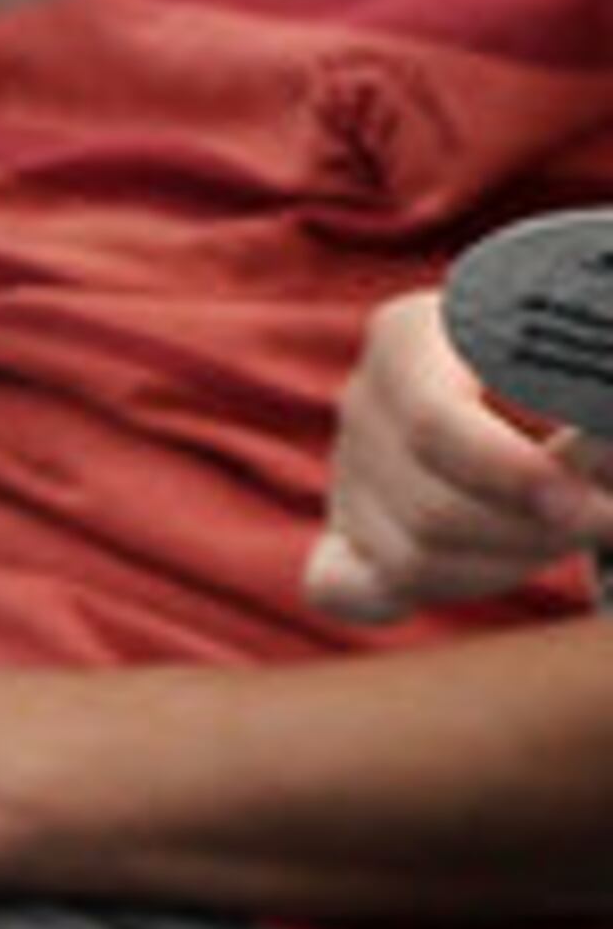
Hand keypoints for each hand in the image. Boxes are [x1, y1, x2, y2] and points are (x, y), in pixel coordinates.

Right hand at [305, 290, 612, 625]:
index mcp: (407, 335)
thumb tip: (599, 454)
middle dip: (532, 534)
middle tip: (608, 518)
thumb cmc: (578, 338)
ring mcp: (345, 472)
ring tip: (576, 530)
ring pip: (410, 563)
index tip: (594, 503)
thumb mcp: (584, 341)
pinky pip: (342, 591)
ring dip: (509, 564)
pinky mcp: (343, 530)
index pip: (433, 426)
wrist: (550, 339)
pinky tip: (494, 566)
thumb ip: (586, 389)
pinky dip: (416, 593)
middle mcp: (362, 403)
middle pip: (428, 511)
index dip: (516, 476)